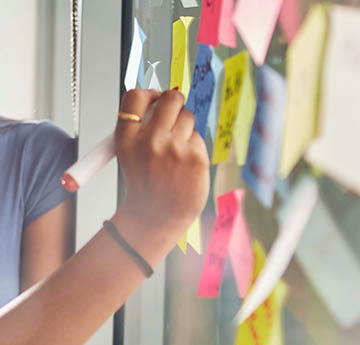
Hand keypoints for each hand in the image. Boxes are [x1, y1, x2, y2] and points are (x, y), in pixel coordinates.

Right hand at [113, 89, 209, 242]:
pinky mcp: (195, 157)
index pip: (136, 97)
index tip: (156, 97)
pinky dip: (194, 146)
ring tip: (177, 149)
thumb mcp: (129, 155)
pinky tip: (186, 163)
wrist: (158, 216)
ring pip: (188, 116)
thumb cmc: (146, 185)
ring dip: (185, 128)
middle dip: (174, 102)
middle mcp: (149, 141)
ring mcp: (174, 149)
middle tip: (175, 113)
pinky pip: (198, 136)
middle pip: (170, 98)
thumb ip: (140, 127)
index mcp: (127, 139)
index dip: (150, 93)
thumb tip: (161, 98)